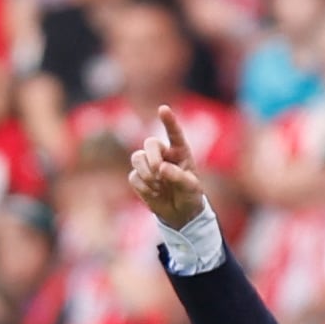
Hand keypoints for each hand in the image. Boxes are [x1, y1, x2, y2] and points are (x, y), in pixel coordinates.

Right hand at [127, 106, 207, 229]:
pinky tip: (154, 193)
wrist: (180, 214)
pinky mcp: (139, 178)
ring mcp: (149, 165)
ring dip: (146, 173)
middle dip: (152, 157)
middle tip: (159, 172)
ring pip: (137, 158)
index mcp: (180, 151)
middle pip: (149, 143)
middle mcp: (163, 154)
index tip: (163, 109)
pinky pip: (133, 177)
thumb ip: (178, 176)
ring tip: (159, 185)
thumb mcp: (191, 187)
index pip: (174, 133)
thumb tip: (161, 168)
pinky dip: (143, 187)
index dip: (168, 120)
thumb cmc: (189, 195)